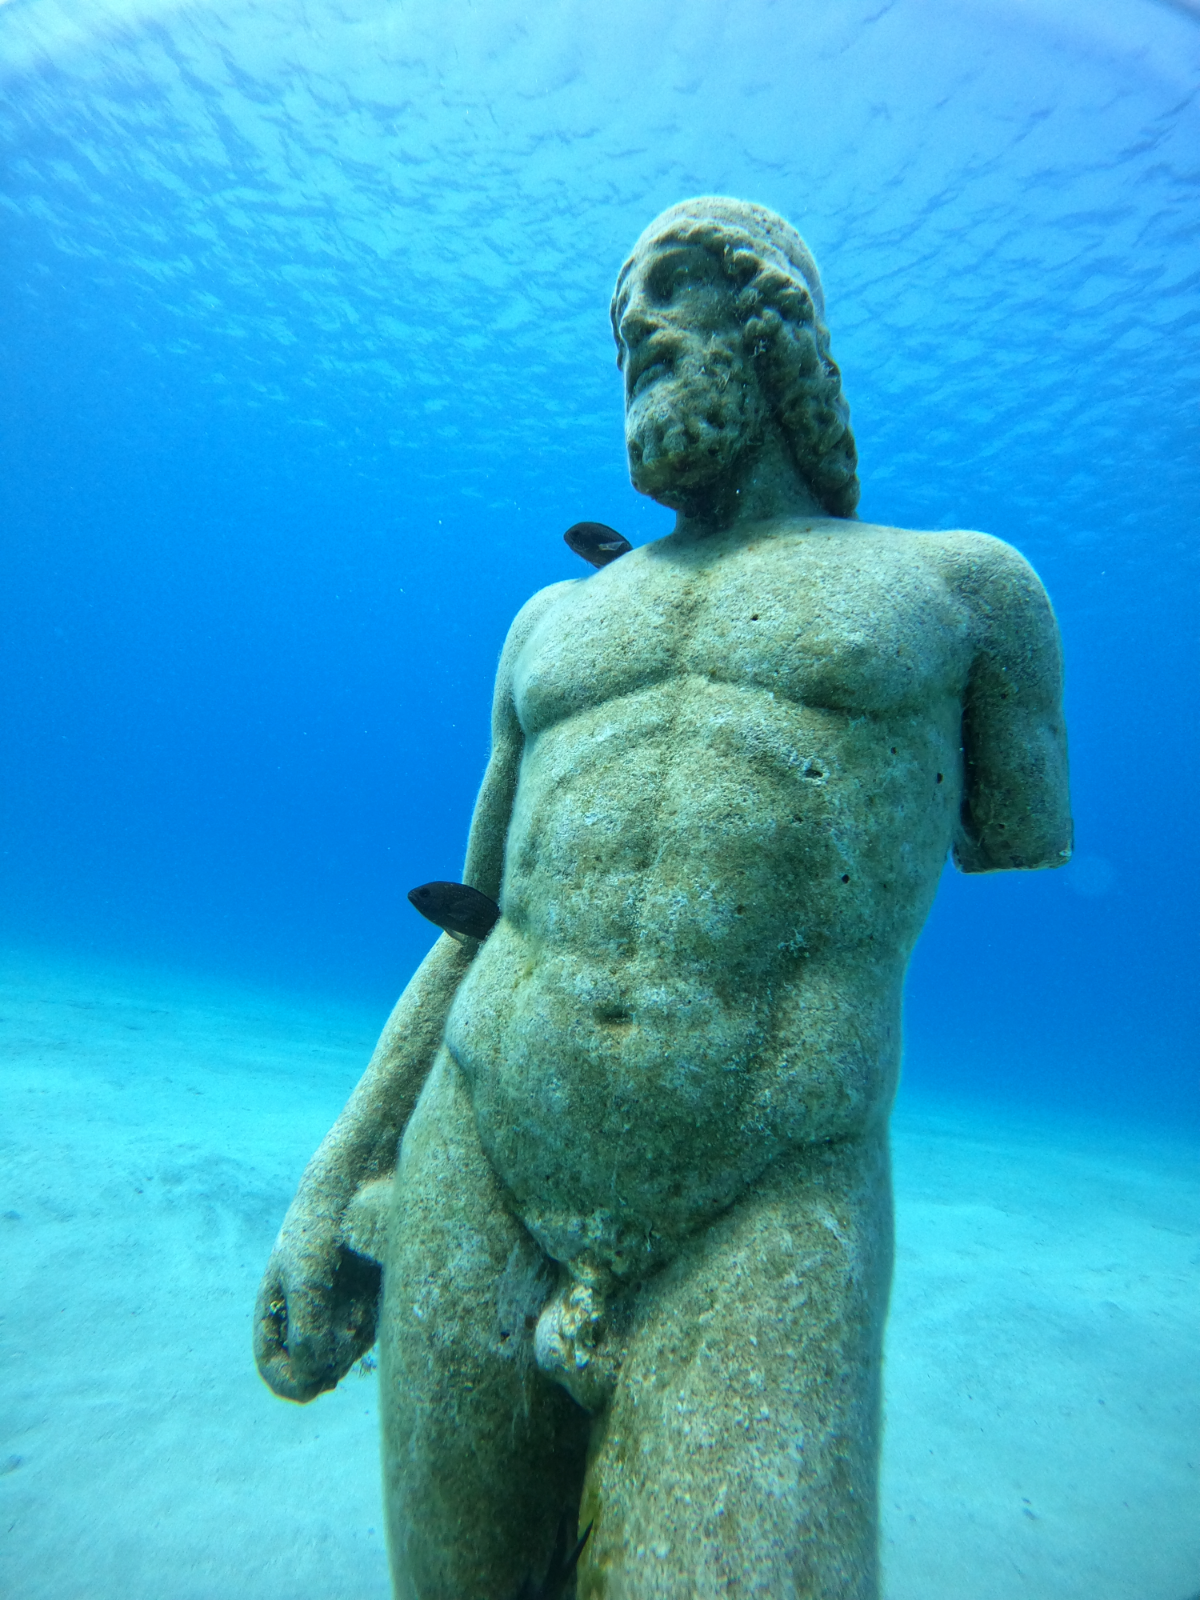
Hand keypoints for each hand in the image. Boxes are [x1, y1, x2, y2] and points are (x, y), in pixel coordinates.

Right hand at [253, 1215, 381, 1401]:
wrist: (354, 1191)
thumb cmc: (319, 1231)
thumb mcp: (306, 1278)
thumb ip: (306, 1327)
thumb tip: (313, 1375)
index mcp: (274, 1311)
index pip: (272, 1365)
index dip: (289, 1382)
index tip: (314, 1386)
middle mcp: (302, 1317)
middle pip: (310, 1368)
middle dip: (327, 1363)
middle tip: (344, 1342)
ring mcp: (332, 1314)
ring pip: (339, 1357)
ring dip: (349, 1346)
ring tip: (356, 1310)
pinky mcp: (361, 1307)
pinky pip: (363, 1338)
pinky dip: (365, 1331)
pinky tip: (367, 1305)